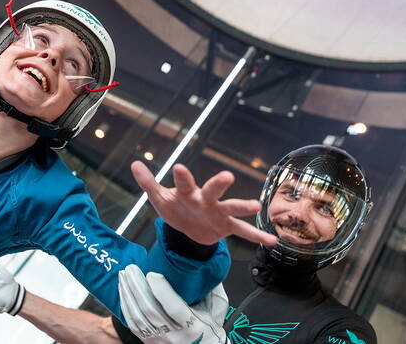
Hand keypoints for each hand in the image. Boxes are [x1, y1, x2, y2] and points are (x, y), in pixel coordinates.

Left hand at [119, 264, 227, 343]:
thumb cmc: (211, 330)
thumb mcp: (217, 310)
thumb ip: (214, 289)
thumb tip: (207, 264)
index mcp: (193, 326)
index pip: (174, 308)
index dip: (161, 290)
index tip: (152, 273)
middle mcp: (175, 335)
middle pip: (150, 310)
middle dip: (137, 287)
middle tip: (131, 268)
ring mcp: (161, 340)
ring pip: (138, 317)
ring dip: (128, 294)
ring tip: (124, 276)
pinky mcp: (150, 342)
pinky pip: (133, 324)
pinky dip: (125, 306)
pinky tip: (123, 292)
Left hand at [131, 161, 277, 245]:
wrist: (188, 229)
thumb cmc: (175, 207)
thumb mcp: (159, 198)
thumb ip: (148, 182)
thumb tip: (135, 164)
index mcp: (188, 193)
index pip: (184, 183)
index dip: (182, 177)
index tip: (179, 168)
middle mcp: (206, 200)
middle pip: (213, 190)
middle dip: (218, 184)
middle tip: (226, 176)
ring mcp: (218, 213)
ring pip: (232, 208)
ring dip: (243, 207)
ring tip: (255, 205)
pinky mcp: (226, 227)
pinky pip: (243, 232)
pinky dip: (257, 236)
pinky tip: (271, 240)